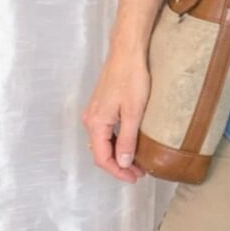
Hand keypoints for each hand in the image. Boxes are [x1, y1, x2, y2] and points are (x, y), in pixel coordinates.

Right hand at [81, 50, 150, 182]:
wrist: (127, 52)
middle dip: (118, 165)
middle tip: (139, 172)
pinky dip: (116, 142)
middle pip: (100, 151)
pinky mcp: (101, 105)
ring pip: (103, 142)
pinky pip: (105, 131)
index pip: (102, 158)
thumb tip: (122, 162)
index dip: (118, 172)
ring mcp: (94, 112)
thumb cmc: (131, 78)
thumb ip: (127, 139)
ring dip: (118, 154)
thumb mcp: (133, 112)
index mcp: (95, 123)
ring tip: (137, 161)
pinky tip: (130, 143)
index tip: (134, 178)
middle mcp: (90, 119)